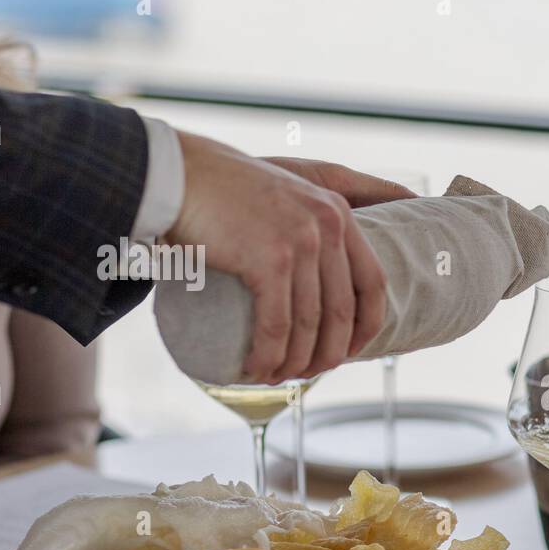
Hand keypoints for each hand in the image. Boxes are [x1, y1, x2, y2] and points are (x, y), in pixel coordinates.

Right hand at [166, 135, 411, 382]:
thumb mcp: (287, 191)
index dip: (366, 325)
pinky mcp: (269, 259)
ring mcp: (301, 241)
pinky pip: (277, 324)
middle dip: (327, 354)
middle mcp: (328, 225)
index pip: (373, 282)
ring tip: (277, 377)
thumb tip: (321, 272)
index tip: (349, 350)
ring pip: (310, 325)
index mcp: (338, 212)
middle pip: (342, 312)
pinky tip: (257, 370)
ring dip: (295, 363)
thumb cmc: (224, 188)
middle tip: (306, 373)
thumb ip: (313, 217)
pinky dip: (268, 355)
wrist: (175, 172)